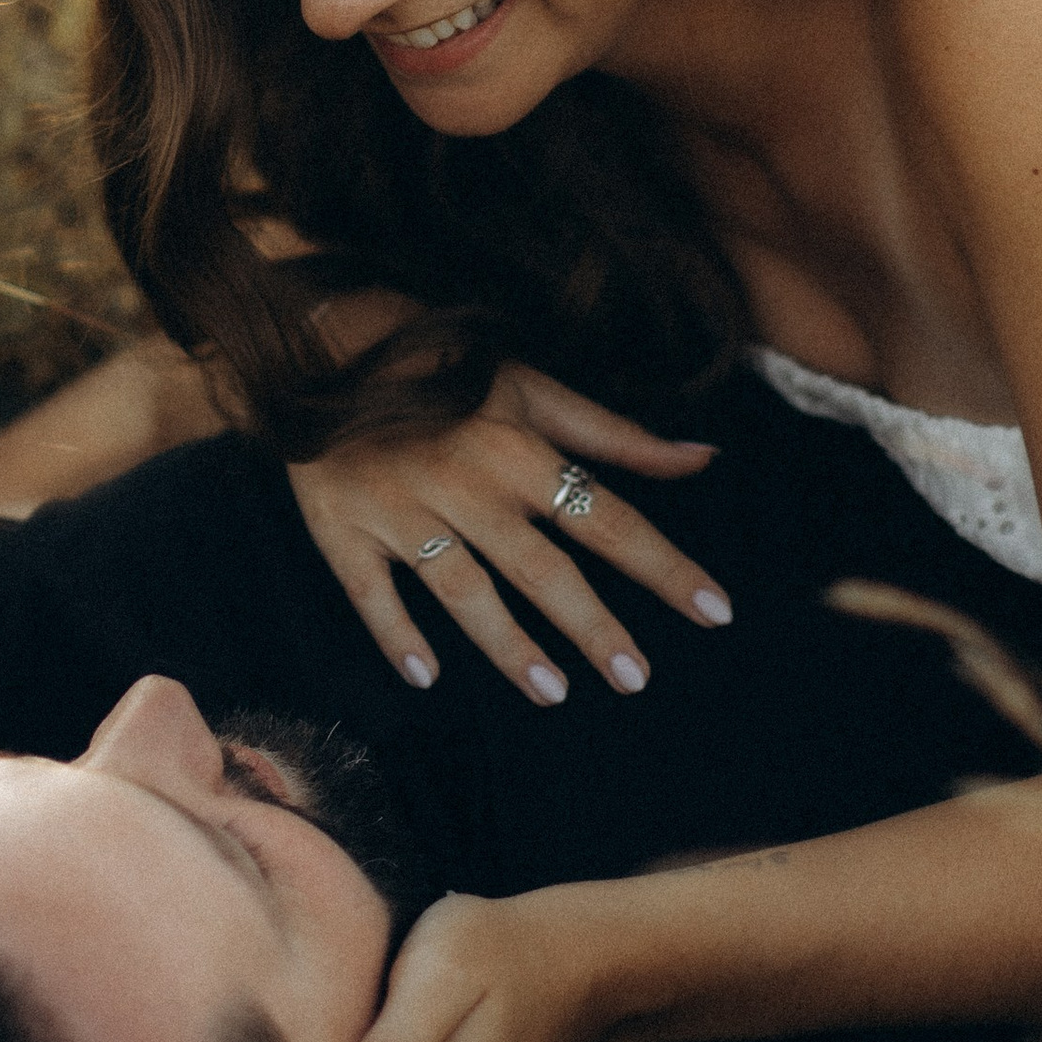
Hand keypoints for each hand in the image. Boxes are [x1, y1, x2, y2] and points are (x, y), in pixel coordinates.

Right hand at [286, 362, 726, 699]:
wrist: (326, 348)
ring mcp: (401, 510)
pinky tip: (425, 675)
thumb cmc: (449, 374)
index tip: (716, 610)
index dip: (664, 566)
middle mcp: (465, 484)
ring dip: (509, 646)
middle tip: (636, 679)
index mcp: (518, 450)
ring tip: (553, 693)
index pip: (606, 519)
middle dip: (592, 627)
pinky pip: (370, 592)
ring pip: (462, 589)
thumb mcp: (534, 391)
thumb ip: (617, 435)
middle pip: (540, 569)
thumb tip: (703, 456)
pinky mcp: (343, 527)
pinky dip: (396, 634)